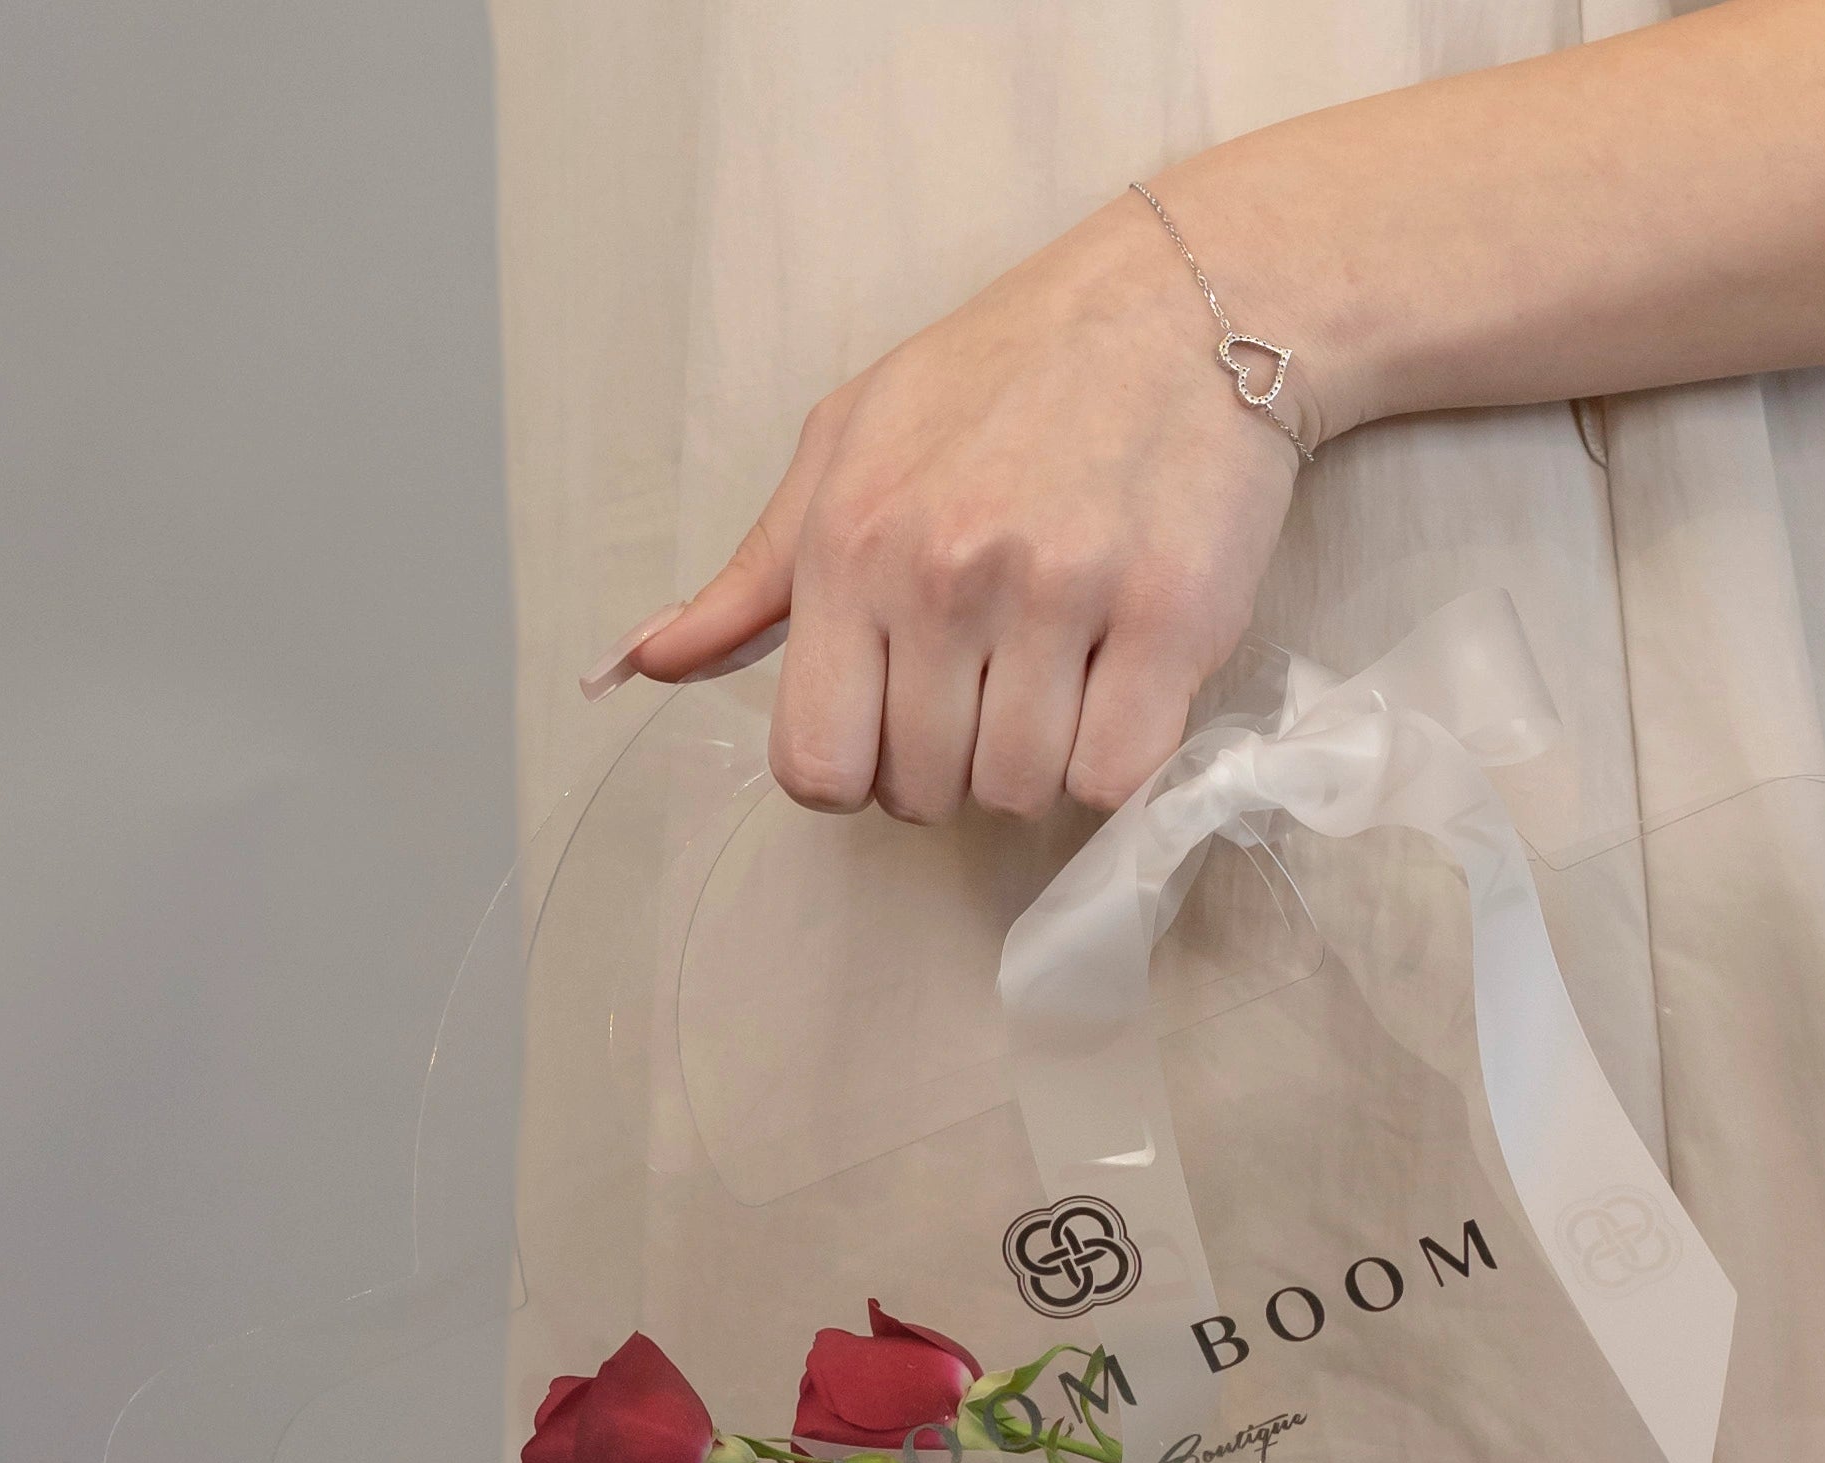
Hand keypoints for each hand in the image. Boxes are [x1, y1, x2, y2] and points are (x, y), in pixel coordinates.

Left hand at [591, 195, 1305, 820]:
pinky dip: (1114, 760)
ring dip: (1037, 764)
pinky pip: (1116, 777)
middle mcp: (945, 576)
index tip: (894, 728)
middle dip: (951, 766)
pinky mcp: (1170, 622)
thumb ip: (755, 574)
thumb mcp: (850, 445)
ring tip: (1056, 679)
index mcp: (853, 542)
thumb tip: (649, 660)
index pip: (817, 766)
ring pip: (1023, 792)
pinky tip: (1117, 689)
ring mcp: (1059, 599)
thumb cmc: (1003, 376)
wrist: (1175, 308)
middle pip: (925, 793)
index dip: (856, 773)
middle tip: (990, 689)